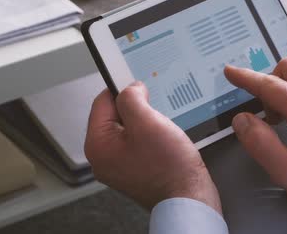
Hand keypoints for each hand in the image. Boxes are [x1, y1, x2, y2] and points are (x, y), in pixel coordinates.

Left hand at [85, 82, 221, 213]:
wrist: (188, 198)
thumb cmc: (169, 166)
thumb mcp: (147, 122)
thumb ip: (132, 99)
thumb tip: (130, 88)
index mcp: (98, 145)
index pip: (102, 102)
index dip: (124, 91)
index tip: (142, 91)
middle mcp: (103, 157)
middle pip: (114, 115)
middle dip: (136, 109)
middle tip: (155, 115)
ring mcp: (119, 165)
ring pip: (128, 128)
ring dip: (146, 122)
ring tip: (162, 131)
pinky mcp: (135, 169)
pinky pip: (138, 142)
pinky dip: (151, 136)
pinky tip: (164, 141)